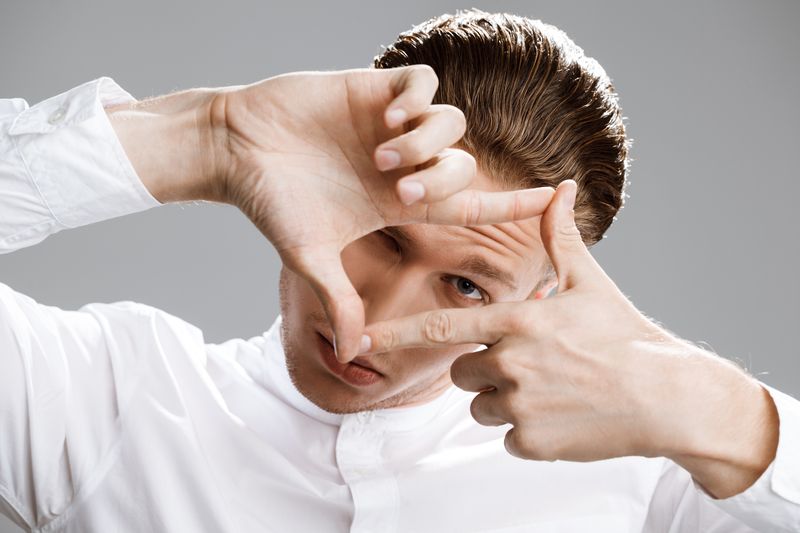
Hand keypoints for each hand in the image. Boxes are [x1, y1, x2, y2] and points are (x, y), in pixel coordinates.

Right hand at [212, 66, 553, 360]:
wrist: (237, 149)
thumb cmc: (271, 202)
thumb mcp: (310, 256)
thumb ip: (340, 300)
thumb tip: (354, 356)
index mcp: (398, 203)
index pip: (472, 204)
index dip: (515, 204)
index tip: (558, 199)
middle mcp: (404, 164)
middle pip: (464, 165)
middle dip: (441, 179)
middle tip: (398, 190)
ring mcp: (391, 125)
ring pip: (451, 125)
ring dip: (426, 143)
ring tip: (382, 152)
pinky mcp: (374, 88)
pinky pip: (424, 86)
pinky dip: (417, 102)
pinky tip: (385, 117)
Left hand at [362, 180, 777, 497]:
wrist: (667, 397)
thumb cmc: (625, 336)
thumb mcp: (590, 282)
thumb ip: (560, 238)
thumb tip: (562, 189)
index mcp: (517, 321)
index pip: (440, 329)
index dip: (394, 334)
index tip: (359, 341)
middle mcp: (512, 363)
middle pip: (462, 372)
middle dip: (484, 369)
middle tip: (531, 364)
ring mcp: (521, 406)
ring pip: (483, 407)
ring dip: (506, 400)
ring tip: (554, 389)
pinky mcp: (533, 443)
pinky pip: (508, 437)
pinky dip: (529, 430)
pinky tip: (563, 415)